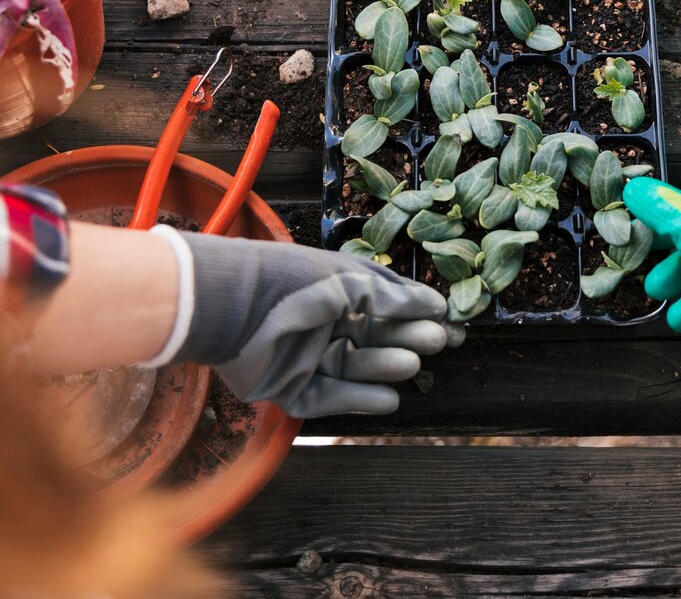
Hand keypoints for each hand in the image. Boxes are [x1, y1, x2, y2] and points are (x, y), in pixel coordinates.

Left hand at [174, 233, 462, 417]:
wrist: (231, 308)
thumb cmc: (290, 281)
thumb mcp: (348, 281)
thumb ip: (391, 298)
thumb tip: (436, 306)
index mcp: (333, 290)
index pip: (384, 304)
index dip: (416, 313)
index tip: (450, 323)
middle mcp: (320, 323)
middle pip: (373, 337)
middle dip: (406, 338)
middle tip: (438, 342)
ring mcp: (305, 357)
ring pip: (355, 368)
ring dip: (385, 366)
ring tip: (411, 364)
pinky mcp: (290, 389)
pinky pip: (331, 398)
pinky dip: (359, 399)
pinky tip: (389, 398)